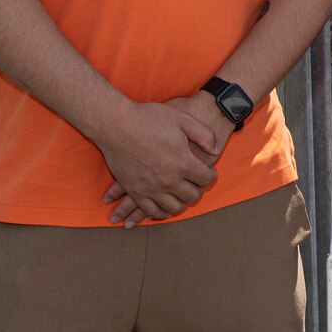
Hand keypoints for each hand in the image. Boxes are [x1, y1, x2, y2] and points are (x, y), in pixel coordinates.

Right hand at [94, 99, 220, 226]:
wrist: (116, 124)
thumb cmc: (149, 118)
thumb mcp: (182, 119)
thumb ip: (204, 135)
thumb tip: (216, 150)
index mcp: (183, 163)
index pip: (206, 179)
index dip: (211, 175)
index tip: (208, 172)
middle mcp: (169, 180)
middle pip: (191, 195)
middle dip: (197, 189)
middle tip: (195, 183)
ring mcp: (151, 188)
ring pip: (173, 207)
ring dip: (181, 203)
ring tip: (180, 195)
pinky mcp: (135, 191)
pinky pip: (151, 211)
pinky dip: (160, 212)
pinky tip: (163, 206)